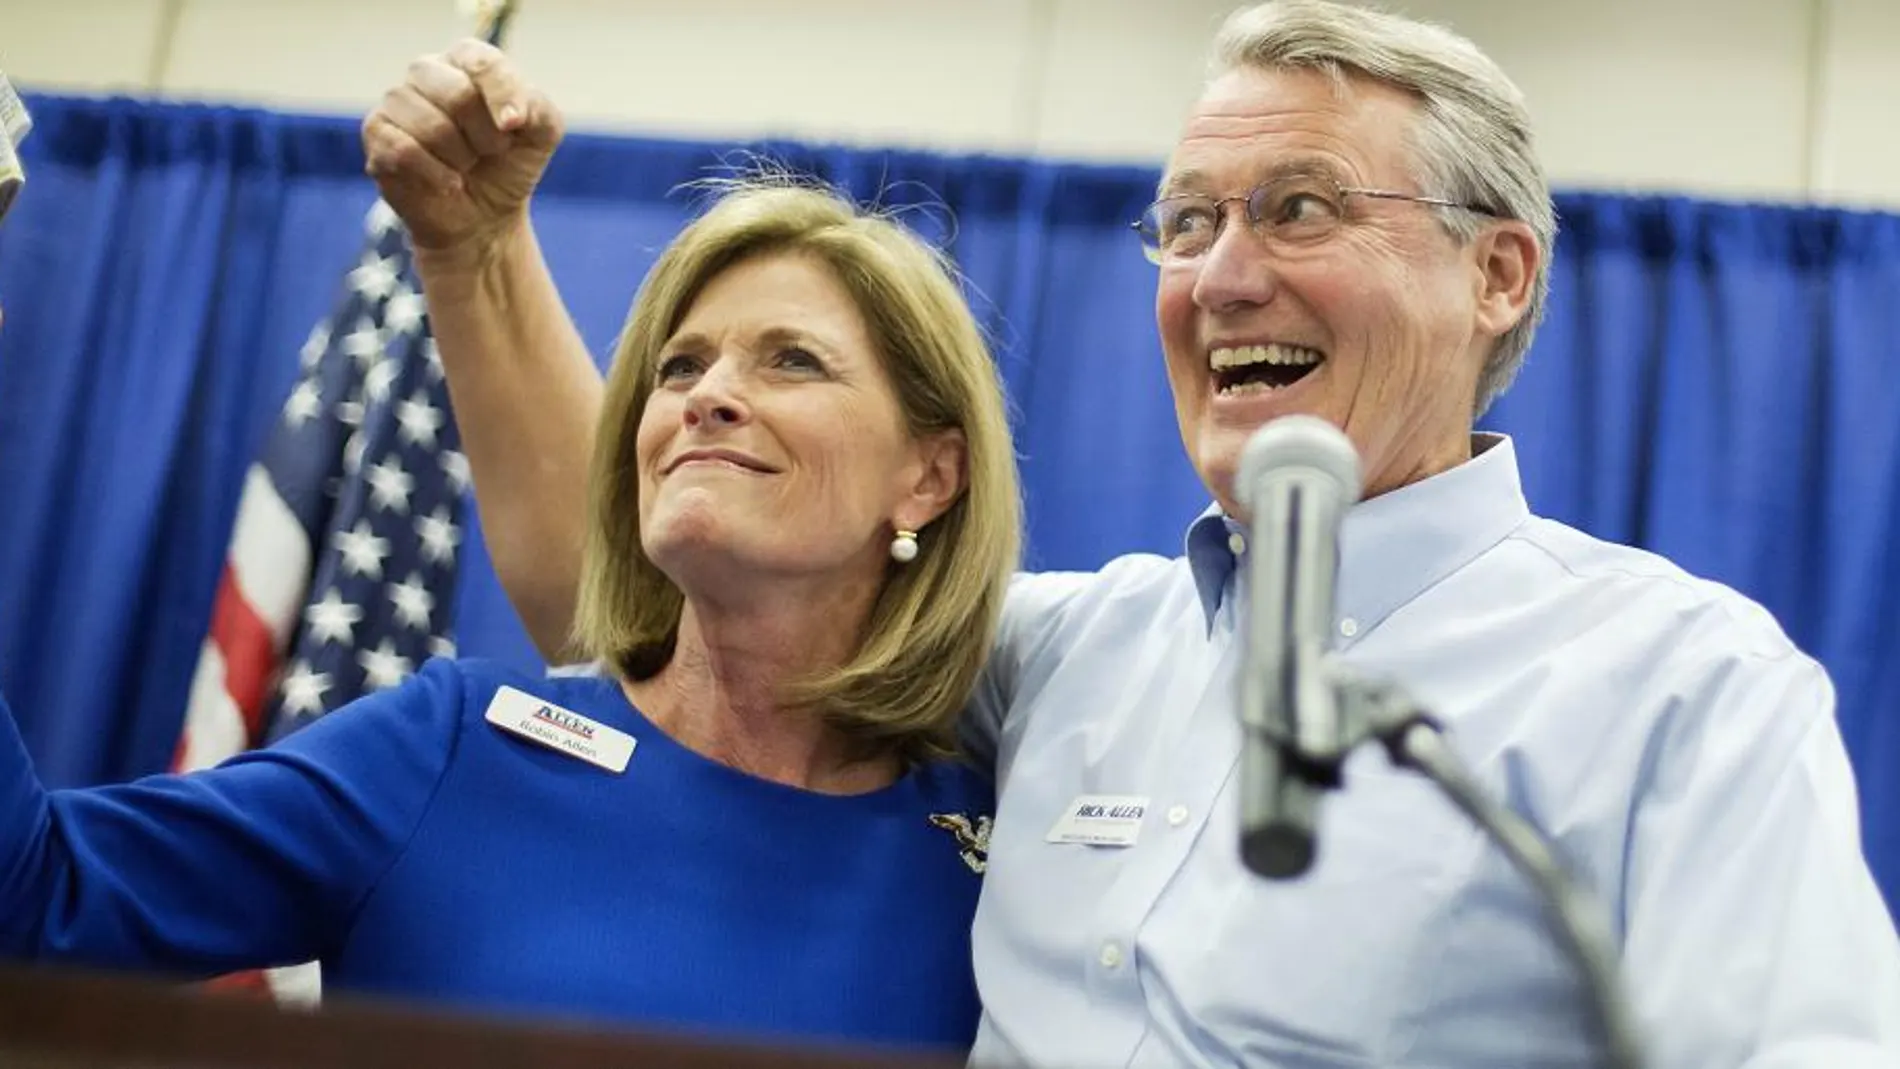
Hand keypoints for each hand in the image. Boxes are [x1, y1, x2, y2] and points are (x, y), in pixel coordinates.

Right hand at [361, 39, 563, 256]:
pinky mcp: (377, 135)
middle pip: (458, 94)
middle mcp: (427, 72)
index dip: (503, 96)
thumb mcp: (541, 133)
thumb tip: (508, 118)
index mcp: (466, 60)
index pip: (481, 61)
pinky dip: (436, 175)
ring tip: (465, 165)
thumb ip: (536, 108)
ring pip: (431, 126)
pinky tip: (449, 183)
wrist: (483, 217)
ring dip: (461, 159)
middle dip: (485, 136)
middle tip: (489, 152)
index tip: (515, 128)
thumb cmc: (509, 165)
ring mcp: (396, 101)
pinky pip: (403, 150)